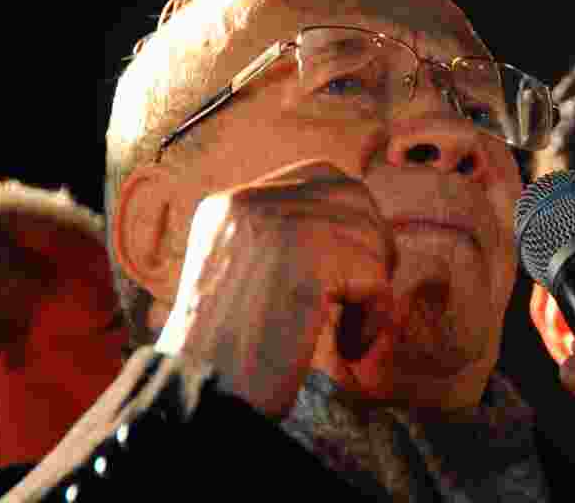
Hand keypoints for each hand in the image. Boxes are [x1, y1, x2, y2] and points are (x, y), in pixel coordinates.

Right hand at [155, 160, 395, 416]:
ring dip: (371, 289)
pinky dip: (373, 318)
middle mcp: (248, 202)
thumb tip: (356, 232)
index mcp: (226, 207)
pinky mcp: (309, 257)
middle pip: (349, 192)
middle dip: (372, 240)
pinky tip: (348, 348)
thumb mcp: (240, 282)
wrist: (199, 397)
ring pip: (369, 235)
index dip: (347, 218)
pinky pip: (374, 278)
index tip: (350, 269)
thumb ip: (281, 248)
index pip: (314, 177)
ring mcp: (277, 223)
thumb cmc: (223, 361)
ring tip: (348, 334)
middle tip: (365, 295)